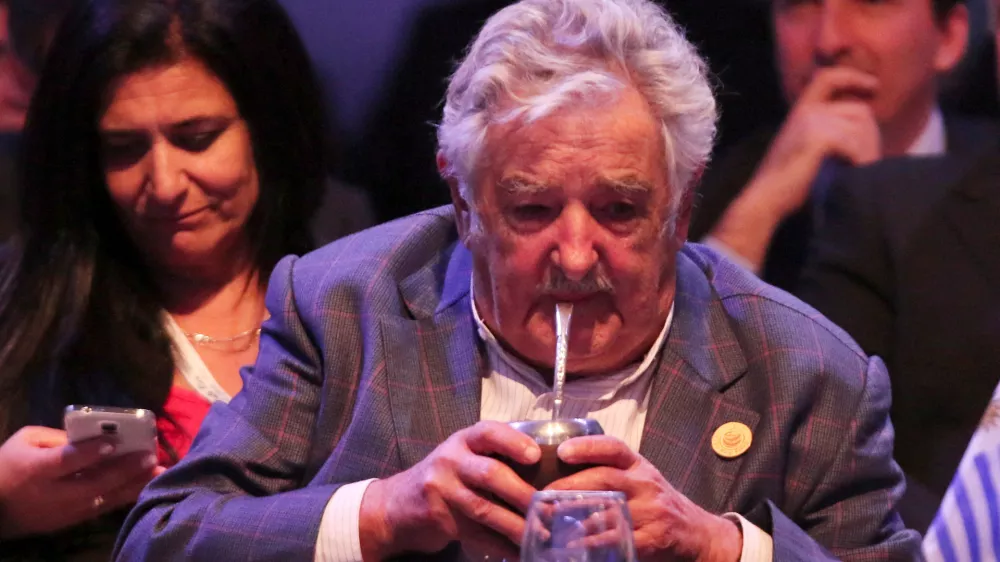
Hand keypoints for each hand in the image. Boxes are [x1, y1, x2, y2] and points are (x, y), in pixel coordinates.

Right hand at [0, 426, 164, 538]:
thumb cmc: (9, 465)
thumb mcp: (26, 441)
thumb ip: (58, 437)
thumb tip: (93, 434)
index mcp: (36, 470)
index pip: (66, 461)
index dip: (90, 452)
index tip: (113, 442)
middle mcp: (51, 494)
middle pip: (92, 483)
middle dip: (124, 469)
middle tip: (150, 456)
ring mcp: (62, 512)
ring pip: (103, 500)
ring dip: (132, 485)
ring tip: (158, 471)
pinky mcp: (69, 522)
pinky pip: (101, 509)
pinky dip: (123, 497)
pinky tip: (143, 485)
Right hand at [359, 421, 540, 560]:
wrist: (396, 505)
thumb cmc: (445, 477)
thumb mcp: (463, 456)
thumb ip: (494, 456)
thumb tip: (547, 471)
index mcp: (463, 441)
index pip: (488, 432)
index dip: (513, 441)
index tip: (536, 455)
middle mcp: (450, 460)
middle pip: (490, 473)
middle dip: (522, 494)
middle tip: (548, 509)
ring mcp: (441, 489)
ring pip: (484, 509)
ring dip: (516, 525)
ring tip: (540, 535)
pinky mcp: (438, 518)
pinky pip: (474, 533)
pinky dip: (499, 545)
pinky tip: (518, 552)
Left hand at [548, 435, 741, 561]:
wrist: (696, 532)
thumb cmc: (656, 502)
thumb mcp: (639, 479)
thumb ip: (609, 472)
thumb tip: (558, 469)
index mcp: (639, 466)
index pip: (613, 448)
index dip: (587, 447)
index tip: (562, 451)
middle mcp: (646, 484)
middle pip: (605, 479)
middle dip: (569, 486)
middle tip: (542, 496)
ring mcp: (652, 512)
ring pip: (609, 511)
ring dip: (576, 517)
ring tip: (549, 520)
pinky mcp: (654, 539)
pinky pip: (619, 540)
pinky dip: (594, 544)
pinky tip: (574, 546)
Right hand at [707, 67, 879, 268]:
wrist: (766, 198)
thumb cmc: (788, 182)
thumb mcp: (805, 147)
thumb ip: (826, 130)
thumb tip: (863, 124)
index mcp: (801, 111)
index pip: (828, 78)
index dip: (853, 77)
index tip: (874, 86)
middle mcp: (806, 111)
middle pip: (858, 110)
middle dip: (871, 135)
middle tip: (870, 159)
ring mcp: (811, 122)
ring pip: (859, 128)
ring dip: (866, 151)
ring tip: (861, 169)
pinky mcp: (817, 137)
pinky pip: (853, 144)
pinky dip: (858, 160)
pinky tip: (850, 173)